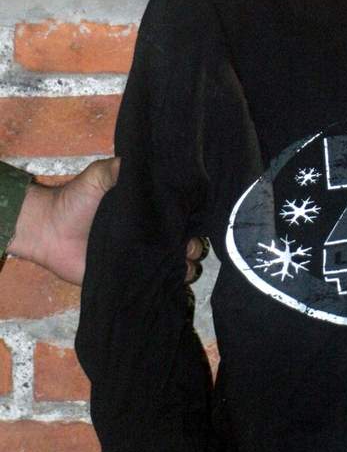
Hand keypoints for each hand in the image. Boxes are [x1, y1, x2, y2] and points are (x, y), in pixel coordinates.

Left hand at [7, 156, 210, 286]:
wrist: (48, 229)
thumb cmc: (75, 199)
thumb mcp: (99, 175)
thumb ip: (121, 169)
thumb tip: (151, 164)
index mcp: (146, 213)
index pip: (178, 219)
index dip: (191, 222)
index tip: (193, 224)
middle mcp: (147, 237)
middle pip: (182, 245)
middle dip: (192, 248)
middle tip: (187, 248)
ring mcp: (137, 260)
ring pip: (172, 269)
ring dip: (183, 269)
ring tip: (180, 268)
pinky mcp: (124, 279)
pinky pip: (148, 286)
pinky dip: (161, 287)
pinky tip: (167, 284)